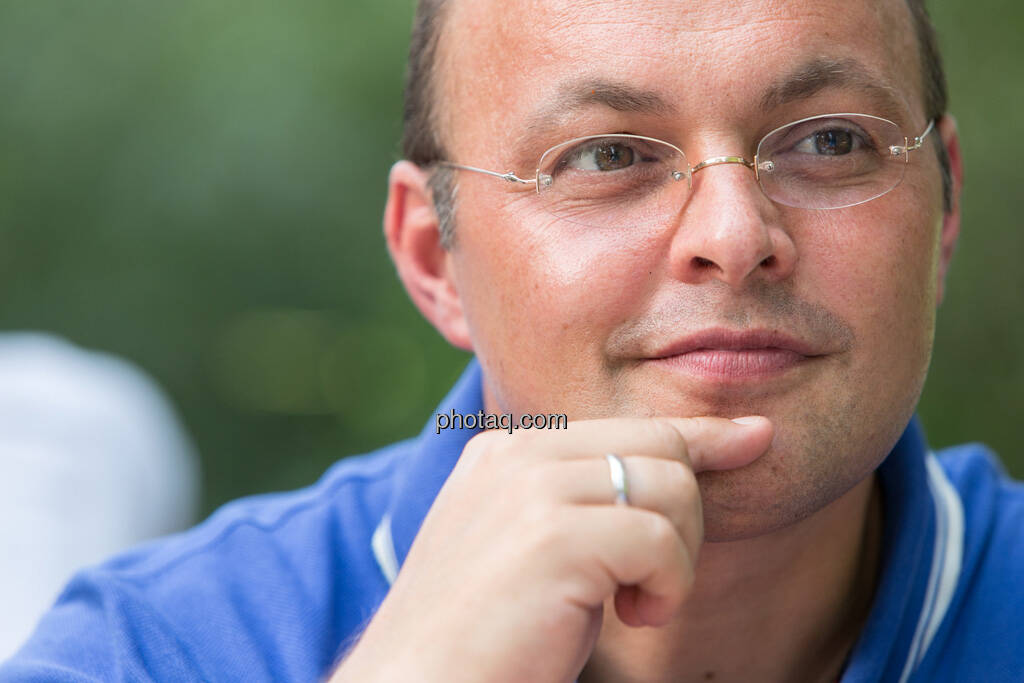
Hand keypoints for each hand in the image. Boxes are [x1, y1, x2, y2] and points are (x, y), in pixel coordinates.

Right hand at [332, 416, 772, 682]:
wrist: (421, 682)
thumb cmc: (487, 634)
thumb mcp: (535, 546)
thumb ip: (587, 497)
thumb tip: (693, 457)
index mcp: (506, 451)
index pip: (628, 424)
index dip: (699, 435)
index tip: (754, 438)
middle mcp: (517, 454)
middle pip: (660, 444)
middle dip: (687, 516)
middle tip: (652, 582)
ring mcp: (531, 489)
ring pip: (672, 486)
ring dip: (678, 556)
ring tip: (635, 602)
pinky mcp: (554, 536)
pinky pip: (661, 541)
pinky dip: (667, 586)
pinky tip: (630, 615)